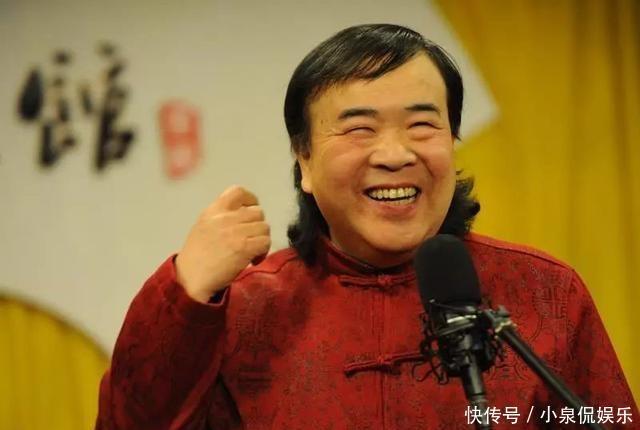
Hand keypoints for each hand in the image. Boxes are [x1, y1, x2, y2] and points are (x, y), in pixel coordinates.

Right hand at [175, 185, 270, 302]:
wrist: (190, 279)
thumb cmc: (196, 256)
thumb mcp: (204, 226)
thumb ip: (221, 216)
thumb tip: (244, 213)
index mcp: (213, 210)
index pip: (238, 191)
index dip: (250, 200)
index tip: (250, 213)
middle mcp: (225, 217)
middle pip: (258, 212)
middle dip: (257, 226)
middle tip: (250, 240)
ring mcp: (235, 232)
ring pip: (265, 227)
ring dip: (261, 240)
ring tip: (251, 252)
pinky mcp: (244, 247)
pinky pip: (266, 242)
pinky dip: (263, 252)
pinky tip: (253, 260)